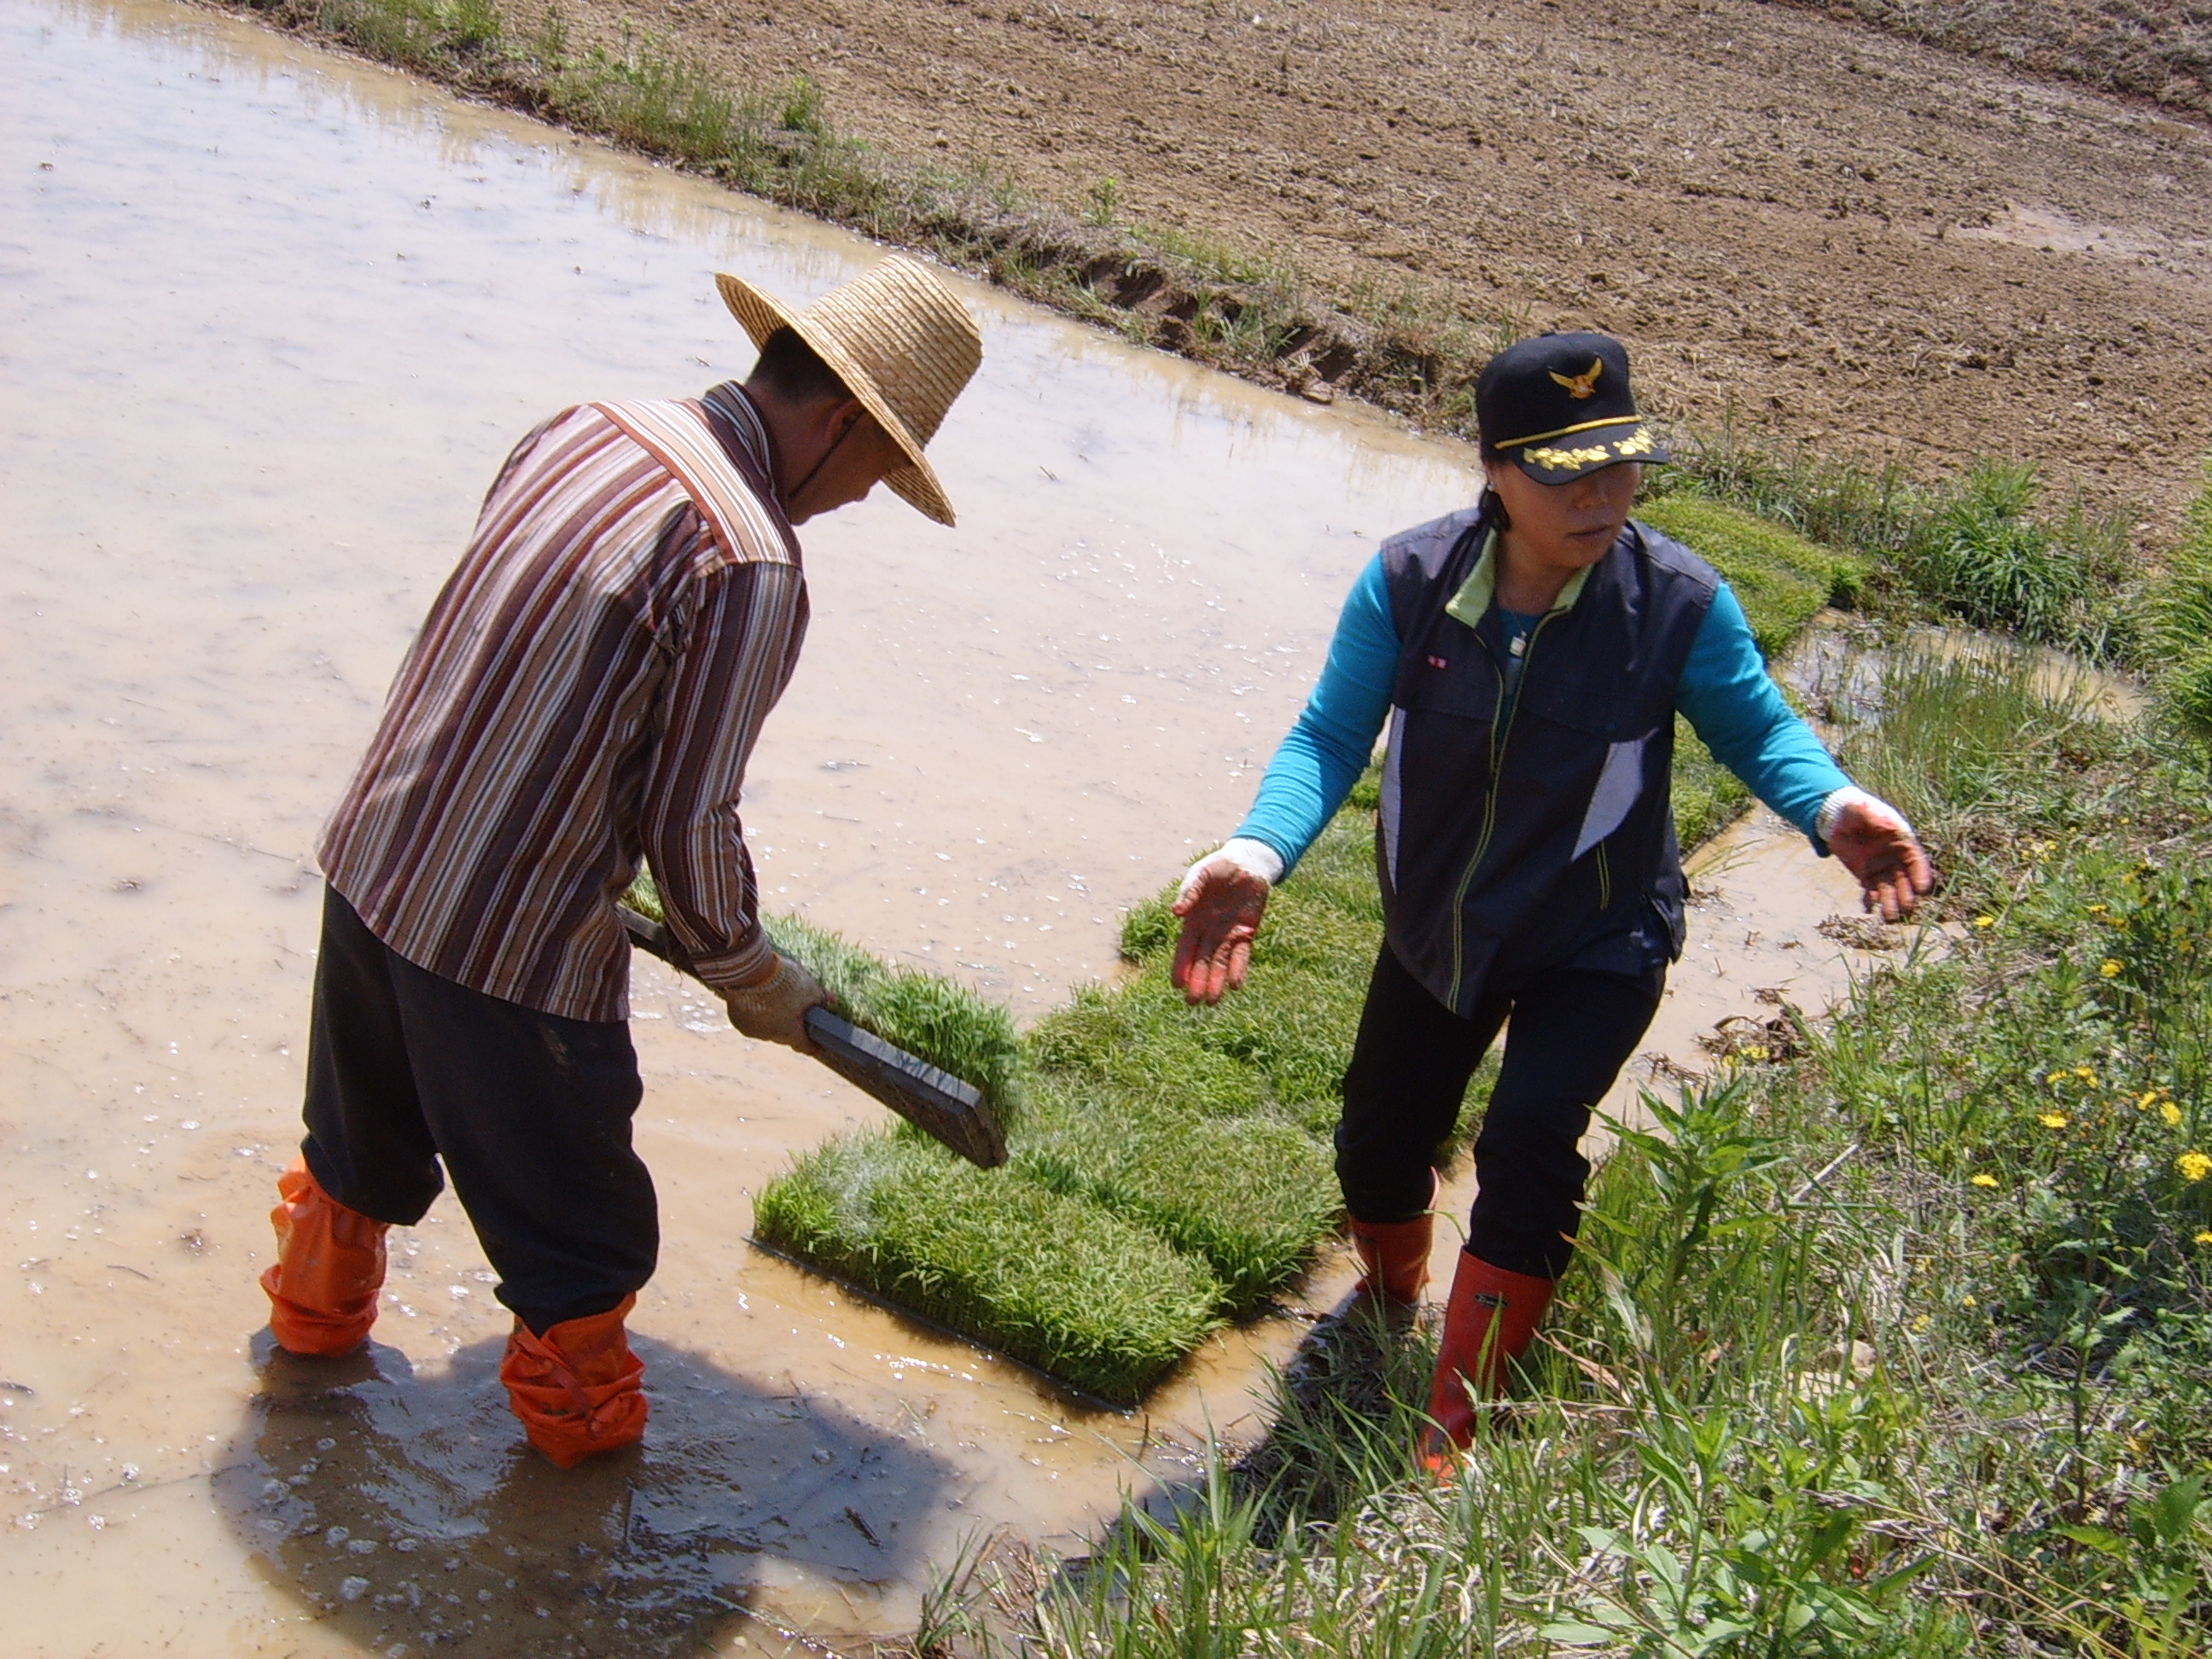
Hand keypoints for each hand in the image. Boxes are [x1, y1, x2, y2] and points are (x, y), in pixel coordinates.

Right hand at [721, 954, 830, 1051]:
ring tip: (776, 998)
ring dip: (773, 1018)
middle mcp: (771, 1037)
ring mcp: (753, 1030)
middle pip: (786, 1035)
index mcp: (791, 1033)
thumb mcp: (809, 988)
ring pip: (768, 1028)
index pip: (805, 1046)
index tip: (817, 1044)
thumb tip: (831, 1000)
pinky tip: (759, 999)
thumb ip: (820, 998)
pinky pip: (752, 1020)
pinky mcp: (739, 1022)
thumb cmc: (784, 982)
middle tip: (796, 1009)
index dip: (812, 1045)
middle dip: (792, 1024)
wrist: (749, 973)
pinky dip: (757, 1013)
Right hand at [1171, 858, 1270, 1004]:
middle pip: (1202, 962)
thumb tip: (1177, 912)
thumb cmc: (1219, 867)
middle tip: (1193, 1003)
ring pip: (1220, 963)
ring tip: (1213, 1002)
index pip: (1185, 949)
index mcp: (1193, 921)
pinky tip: (1235, 985)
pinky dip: (1238, 969)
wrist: (1247, 863)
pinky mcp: (1246, 932)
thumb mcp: (1202, 873)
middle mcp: (1209, 932)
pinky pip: (1241, 954)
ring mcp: (1228, 934)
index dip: (1181, 967)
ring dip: (1216, 982)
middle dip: (1197, 982)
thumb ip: (1190, 891)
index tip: (1177, 985)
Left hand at [1828, 797, 1933, 920]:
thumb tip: (1888, 826)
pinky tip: (1868, 909)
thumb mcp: (1864, 810)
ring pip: (1889, 890)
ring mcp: (1881, 869)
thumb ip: (1875, 817)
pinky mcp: (1865, 875)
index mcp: (1903, 842)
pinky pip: (1870, 891)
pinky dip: (1870, 901)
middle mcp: (1895, 859)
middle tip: (1906, 909)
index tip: (1923, 890)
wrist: (1839, 818)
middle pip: (1905, 881)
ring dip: (1890, 904)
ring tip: (1889, 918)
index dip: (1921, 875)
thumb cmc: (1857, 811)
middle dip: (1907, 895)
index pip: (1917, 861)